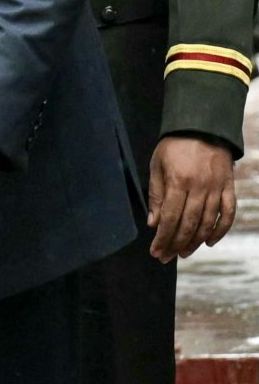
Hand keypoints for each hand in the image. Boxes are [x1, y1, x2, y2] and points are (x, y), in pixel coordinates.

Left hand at [147, 134, 235, 262]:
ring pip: (208, 222)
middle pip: (188, 224)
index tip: (156, 251)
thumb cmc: (174, 146)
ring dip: (195, 241)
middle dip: (176, 244)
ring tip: (184, 252)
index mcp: (178, 181)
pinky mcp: (229, 187)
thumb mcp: (157, 166)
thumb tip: (154, 223)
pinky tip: (209, 241)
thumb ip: (156, 195)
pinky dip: (220, 230)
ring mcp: (216, 188)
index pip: (170, 218)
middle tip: (167, 257)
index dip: (163, 238)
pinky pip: (228, 213)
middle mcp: (199, 187)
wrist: (203, 126)